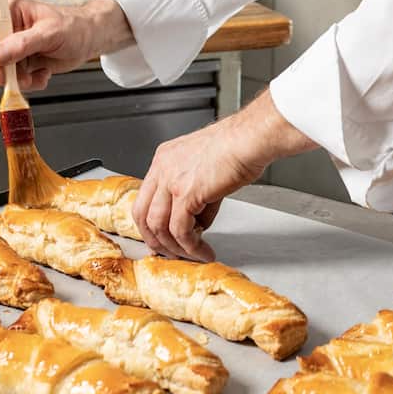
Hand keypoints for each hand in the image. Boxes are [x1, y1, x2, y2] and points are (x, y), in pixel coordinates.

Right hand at [0, 0, 132, 91]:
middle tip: (22, 81)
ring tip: (41, 75)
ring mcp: (16, 47)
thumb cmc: (76, 27)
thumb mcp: (51, 33)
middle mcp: (11, 29)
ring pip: (4, 71)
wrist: (91, 38)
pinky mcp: (23, 61)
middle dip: (7, 73)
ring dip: (21, 80)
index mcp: (12, 11)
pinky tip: (44, 74)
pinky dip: (30, 82)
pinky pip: (16, 79)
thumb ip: (23, 44)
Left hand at [134, 88, 315, 260]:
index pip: (145, 198)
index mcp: (165, 158)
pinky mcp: (186, 194)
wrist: (250, 139)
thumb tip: (197, 222)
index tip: (161, 238)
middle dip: (156, 240)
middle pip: (142, 214)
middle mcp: (162, 168)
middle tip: (172, 252)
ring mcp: (171, 180)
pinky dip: (191, 246)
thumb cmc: (239, 146)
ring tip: (193, 254)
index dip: (150, 223)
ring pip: (158, 226)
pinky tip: (203, 250)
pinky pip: (180, 230)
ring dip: (175, 247)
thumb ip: (196, 194)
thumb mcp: (206, 168)